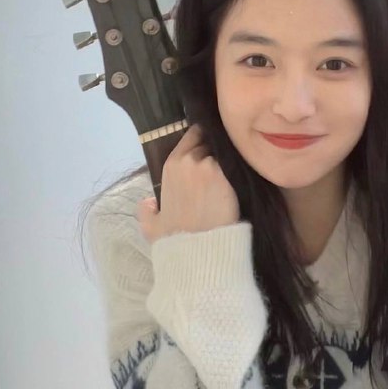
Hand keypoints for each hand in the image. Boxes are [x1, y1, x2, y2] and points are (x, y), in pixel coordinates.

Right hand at [137, 124, 239, 242]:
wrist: (199, 252)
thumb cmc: (174, 240)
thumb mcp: (151, 227)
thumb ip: (145, 211)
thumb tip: (148, 201)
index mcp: (171, 165)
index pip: (192, 136)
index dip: (204, 141)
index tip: (211, 151)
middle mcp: (190, 160)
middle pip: (212, 143)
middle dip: (218, 154)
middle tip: (224, 172)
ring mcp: (211, 166)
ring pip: (227, 156)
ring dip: (231, 165)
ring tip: (234, 180)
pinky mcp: (230, 177)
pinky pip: (239, 168)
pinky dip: (241, 175)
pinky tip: (242, 186)